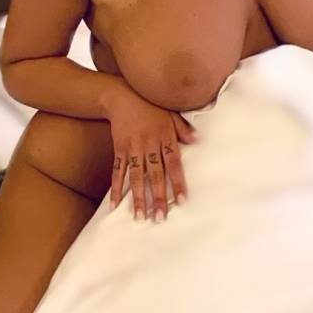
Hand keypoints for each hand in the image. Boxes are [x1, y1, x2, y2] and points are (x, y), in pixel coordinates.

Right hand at [105, 84, 198, 221]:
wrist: (123, 95)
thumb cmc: (150, 104)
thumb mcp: (171, 112)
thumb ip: (183, 128)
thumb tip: (198, 140)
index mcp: (165, 136)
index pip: (174, 163)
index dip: (178, 182)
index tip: (182, 200)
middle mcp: (149, 144)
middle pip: (155, 174)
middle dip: (157, 197)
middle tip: (160, 218)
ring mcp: (133, 147)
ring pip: (136, 176)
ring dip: (138, 197)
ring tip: (140, 216)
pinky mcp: (119, 148)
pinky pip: (117, 170)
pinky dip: (115, 187)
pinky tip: (114, 203)